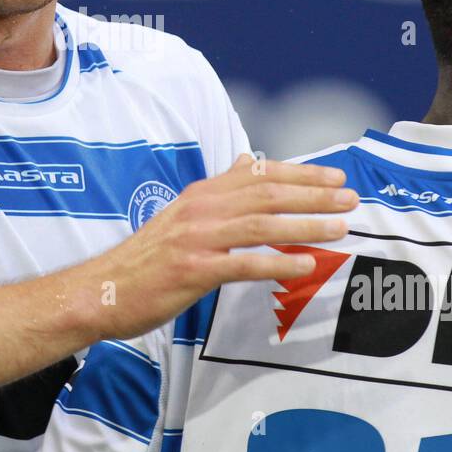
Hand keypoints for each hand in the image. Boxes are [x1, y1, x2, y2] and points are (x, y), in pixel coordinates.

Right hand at [72, 153, 355, 340]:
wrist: (101, 290)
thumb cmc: (146, 259)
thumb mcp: (181, 215)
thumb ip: (218, 190)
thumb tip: (246, 161)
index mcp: (201, 195)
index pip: (260, 174)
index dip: (301, 173)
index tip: (335, 177)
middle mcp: (201, 210)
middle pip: (267, 194)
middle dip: (314, 194)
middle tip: (350, 198)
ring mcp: (197, 239)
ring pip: (262, 224)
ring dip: (305, 224)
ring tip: (340, 227)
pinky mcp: (193, 270)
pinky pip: (244, 264)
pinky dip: (278, 262)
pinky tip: (305, 264)